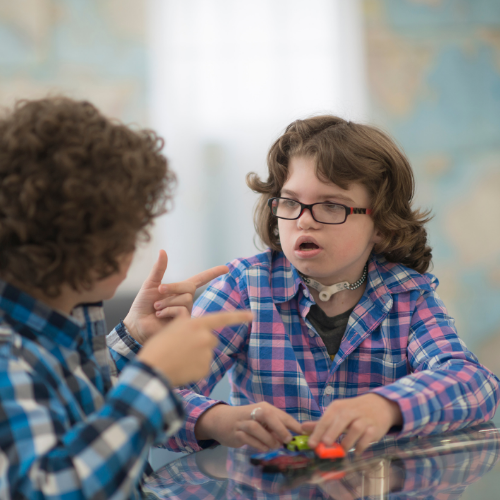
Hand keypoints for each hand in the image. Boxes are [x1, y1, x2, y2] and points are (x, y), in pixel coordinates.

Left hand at [123, 249, 228, 344]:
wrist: (136, 324)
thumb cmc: (143, 305)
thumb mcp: (151, 284)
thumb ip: (159, 269)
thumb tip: (163, 251)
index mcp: (180, 290)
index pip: (201, 279)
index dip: (213, 273)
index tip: (226, 268)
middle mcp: (186, 300)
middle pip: (189, 288)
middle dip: (173, 288)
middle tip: (159, 291)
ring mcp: (186, 312)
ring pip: (185, 299)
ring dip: (166, 302)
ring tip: (157, 308)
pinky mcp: (184, 323)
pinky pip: (181, 310)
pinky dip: (168, 311)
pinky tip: (160, 316)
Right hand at [138, 310, 252, 386]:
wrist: (152, 369)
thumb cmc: (158, 347)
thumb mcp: (171, 328)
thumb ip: (186, 324)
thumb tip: (192, 323)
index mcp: (197, 324)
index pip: (222, 318)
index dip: (238, 316)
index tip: (251, 315)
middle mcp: (205, 337)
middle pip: (211, 339)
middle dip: (201, 343)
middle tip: (182, 349)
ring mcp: (206, 354)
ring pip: (206, 354)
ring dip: (197, 357)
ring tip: (178, 360)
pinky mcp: (205, 369)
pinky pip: (203, 367)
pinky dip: (195, 369)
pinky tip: (182, 369)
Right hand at [194, 402, 302, 450]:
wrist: (222, 420)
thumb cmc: (247, 420)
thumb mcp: (262, 420)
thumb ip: (275, 427)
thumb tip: (291, 438)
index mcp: (263, 407)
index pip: (280, 414)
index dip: (292, 424)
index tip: (303, 433)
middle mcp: (254, 412)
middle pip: (267, 415)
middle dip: (280, 428)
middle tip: (288, 440)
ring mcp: (243, 422)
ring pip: (256, 427)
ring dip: (268, 439)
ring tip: (275, 446)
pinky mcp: (236, 432)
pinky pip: (247, 438)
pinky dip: (258, 445)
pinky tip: (264, 448)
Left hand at [302, 393, 402, 453]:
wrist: (378, 405)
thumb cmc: (353, 411)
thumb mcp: (336, 413)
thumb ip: (320, 423)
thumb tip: (302, 428)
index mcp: (338, 407)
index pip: (326, 419)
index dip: (318, 431)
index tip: (311, 444)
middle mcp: (350, 411)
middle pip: (341, 420)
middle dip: (333, 432)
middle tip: (326, 444)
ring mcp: (363, 419)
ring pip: (356, 428)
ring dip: (348, 441)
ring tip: (342, 450)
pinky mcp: (374, 427)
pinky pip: (368, 437)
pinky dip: (361, 445)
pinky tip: (356, 451)